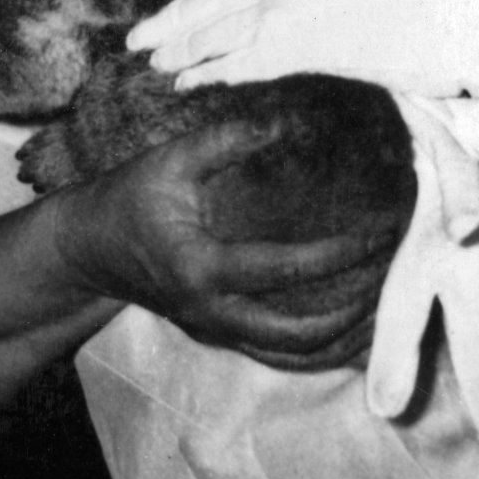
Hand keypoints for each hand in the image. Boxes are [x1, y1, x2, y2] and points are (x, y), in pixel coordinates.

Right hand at [50, 115, 405, 370]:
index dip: (337, 254)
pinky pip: (274, 354)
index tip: (379, 234)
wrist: (86, 249)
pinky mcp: (216, 333)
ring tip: (384, 315)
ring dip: (337, 342)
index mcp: (200, 268)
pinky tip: (352, 331)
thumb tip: (285, 121)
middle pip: (293, 337)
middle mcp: (209, 311)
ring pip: (286, 356)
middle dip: (348, 316)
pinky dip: (316, 349)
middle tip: (391, 285)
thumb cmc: (130, 196)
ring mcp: (212, 329)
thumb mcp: (171, 160)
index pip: (283, 270)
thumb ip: (226, 140)